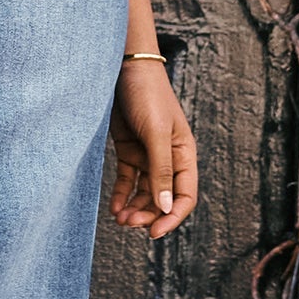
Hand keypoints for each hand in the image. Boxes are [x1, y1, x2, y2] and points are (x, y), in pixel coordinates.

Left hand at [108, 57, 197, 239]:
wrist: (123, 66)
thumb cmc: (146, 94)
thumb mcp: (156, 133)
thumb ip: (160, 170)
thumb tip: (165, 208)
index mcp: (184, 153)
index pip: (185, 195)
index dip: (172, 216)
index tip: (153, 232)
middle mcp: (168, 157)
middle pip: (163, 198)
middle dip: (148, 214)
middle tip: (128, 224)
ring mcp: (147, 154)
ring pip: (145, 192)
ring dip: (134, 208)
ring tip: (119, 218)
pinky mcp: (128, 149)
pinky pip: (128, 180)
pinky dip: (122, 195)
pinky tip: (114, 208)